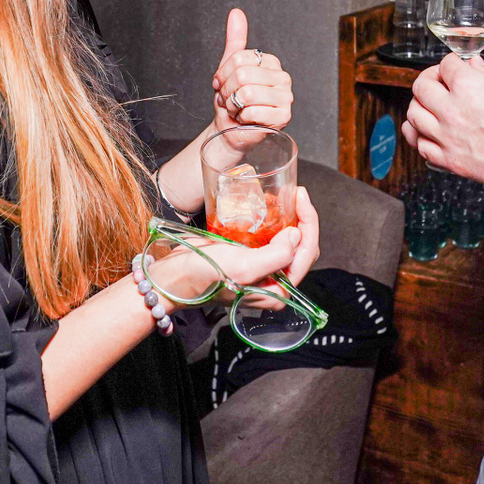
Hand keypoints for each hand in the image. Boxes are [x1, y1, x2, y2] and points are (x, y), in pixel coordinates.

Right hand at [153, 187, 320, 309]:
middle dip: (302, 218)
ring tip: (286, 196)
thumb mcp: (243, 267)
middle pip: (301, 246)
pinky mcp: (250, 257)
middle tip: (295, 193)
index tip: (301, 197)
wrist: (174, 276)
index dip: (309, 222)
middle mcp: (274, 282)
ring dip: (291, 217)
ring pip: (288, 240)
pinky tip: (271, 206)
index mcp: (278, 290)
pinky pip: (271, 237)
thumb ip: (276, 256)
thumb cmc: (204, 276)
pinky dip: (275, 220)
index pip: (306, 253)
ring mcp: (262, 269)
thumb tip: (295, 236)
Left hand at [211, 8, 292, 131]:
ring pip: (246, 93)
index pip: (238, 58)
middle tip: (230, 99)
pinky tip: (246, 119)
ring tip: (238, 108)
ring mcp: (286, 97)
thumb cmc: (232, 100)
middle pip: (242, 75)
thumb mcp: (229, 67)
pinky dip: (242, 118)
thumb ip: (235, 40)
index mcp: (270, 62)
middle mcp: (282, 77)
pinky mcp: (284, 116)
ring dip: (234, 105)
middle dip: (227, 91)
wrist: (230, 130)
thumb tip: (236, 13)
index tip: (223, 84)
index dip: (223, 74)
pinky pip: (252, 111)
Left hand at [402, 52, 483, 191]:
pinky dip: (421, 136)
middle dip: (429, 79)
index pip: (446, 65)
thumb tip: (474, 66)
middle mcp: (453, 110)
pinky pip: (421, 146)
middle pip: (421, 87)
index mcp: (469, 86)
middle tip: (439, 82)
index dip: (452, 63)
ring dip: (420, 106)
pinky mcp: (451, 161)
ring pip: (414, 115)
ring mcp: (448, 137)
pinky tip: (429, 132)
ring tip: (430, 105)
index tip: (455, 67)